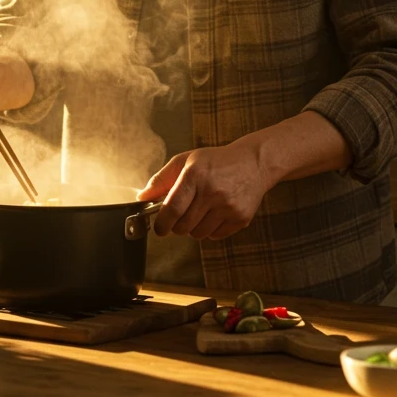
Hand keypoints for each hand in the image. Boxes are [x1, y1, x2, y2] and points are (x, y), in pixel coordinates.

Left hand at [137, 140, 269, 240]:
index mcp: (195, 175)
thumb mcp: (186, 161)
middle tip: (179, 217)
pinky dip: (210, 229)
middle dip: (176, 226)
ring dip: (193, 228)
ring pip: (198, 234)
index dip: (161, 224)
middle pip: (183, 226)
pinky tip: (214, 213)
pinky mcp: (240, 218)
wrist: (254, 163)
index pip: (171, 209)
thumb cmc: (216, 161)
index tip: (159, 227)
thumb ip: (162, 179)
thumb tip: (142, 197)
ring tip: (199, 211)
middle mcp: (212, 192)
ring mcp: (228, 206)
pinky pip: (214, 236)